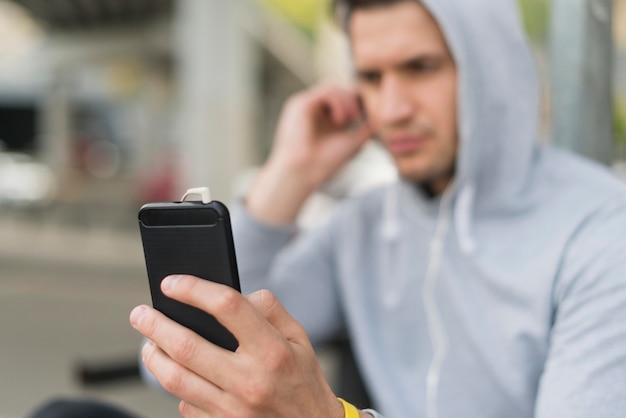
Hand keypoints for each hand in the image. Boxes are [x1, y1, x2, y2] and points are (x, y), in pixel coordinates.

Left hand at [130, 275, 343, 417]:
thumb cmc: (304, 381)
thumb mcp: (300, 339)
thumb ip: (270, 310)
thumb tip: (237, 294)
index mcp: (272, 350)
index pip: (227, 307)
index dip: (194, 289)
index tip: (172, 283)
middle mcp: (250, 380)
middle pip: (188, 346)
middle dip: (156, 325)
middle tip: (140, 313)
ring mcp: (232, 409)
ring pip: (175, 379)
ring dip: (154, 356)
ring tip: (148, 343)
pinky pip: (185, 404)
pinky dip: (177, 387)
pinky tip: (178, 375)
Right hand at [246, 83, 371, 223]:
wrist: (304, 173)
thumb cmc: (324, 163)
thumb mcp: (352, 142)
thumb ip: (365, 128)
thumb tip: (380, 117)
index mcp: (322, 119)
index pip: (341, 98)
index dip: (356, 101)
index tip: (367, 113)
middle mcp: (312, 110)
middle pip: (337, 89)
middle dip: (352, 99)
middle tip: (357, 117)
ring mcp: (305, 106)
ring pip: (331, 87)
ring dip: (346, 100)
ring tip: (350, 119)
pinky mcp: (300, 104)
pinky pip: (325, 91)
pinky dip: (338, 102)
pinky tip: (340, 120)